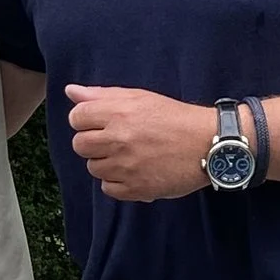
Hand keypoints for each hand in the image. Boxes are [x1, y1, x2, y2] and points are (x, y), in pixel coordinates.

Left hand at [65, 84, 215, 201]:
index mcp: (118, 113)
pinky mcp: (136, 188)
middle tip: (115, 140)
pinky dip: (118, 182)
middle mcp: (119, 140)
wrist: (208, 144)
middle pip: (79, 145)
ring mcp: (126, 166)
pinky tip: (134, 172)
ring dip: (106, 163)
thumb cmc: (175, 118)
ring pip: (93, 168)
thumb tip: (71, 91)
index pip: (77, 117)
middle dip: (93, 142)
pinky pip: (108, 188)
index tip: (100, 123)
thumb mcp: (139, 97)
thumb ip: (101, 95)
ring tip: (129, 156)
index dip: (85, 120)